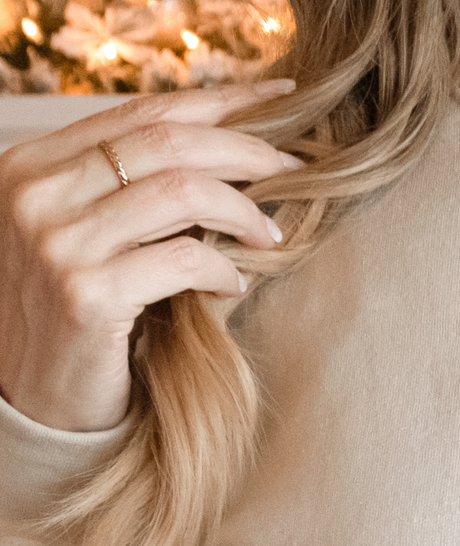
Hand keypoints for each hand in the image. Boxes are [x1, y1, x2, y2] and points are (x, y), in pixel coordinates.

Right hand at [0, 81, 300, 433]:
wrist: (41, 400)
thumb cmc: (81, 318)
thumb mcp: (91, 238)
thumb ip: (131, 192)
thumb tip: (228, 151)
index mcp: (33, 164)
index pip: (141, 113)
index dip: (218, 102)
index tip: (279, 98)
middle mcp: (35, 192)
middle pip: (166, 143)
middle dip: (245, 150)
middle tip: (294, 167)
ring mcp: (55, 241)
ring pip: (180, 192)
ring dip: (241, 212)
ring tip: (270, 234)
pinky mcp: (86, 293)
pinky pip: (182, 260)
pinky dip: (222, 269)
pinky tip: (236, 281)